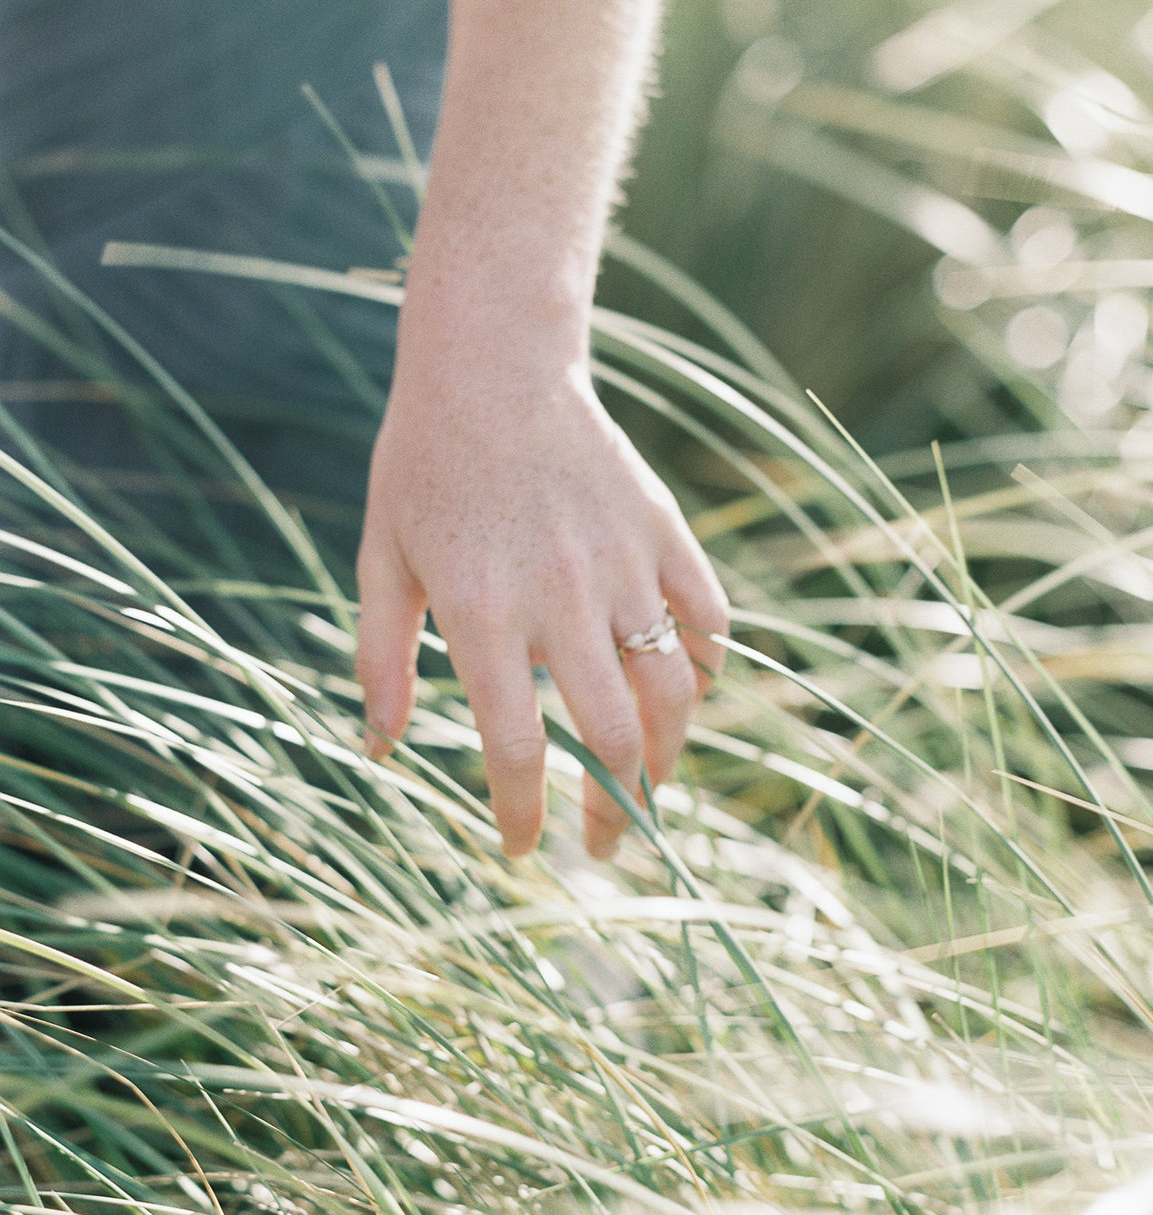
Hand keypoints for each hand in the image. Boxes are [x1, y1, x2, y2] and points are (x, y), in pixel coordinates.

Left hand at [354, 294, 729, 859]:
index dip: (523, 816)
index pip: (517, 749)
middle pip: (615, 737)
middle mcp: (562, 599)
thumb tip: (382, 750)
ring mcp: (624, 567)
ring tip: (651, 783)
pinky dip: (706, 666)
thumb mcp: (382, 560)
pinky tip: (687, 692)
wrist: (495, 366)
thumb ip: (381, 658)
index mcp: (484, 614)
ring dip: (670, 754)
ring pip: (675, 691)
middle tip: (607, 842)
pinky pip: (708, 621)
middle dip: (616, 809)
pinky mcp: (665, 536)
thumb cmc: (424, 464)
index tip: (524, 849)